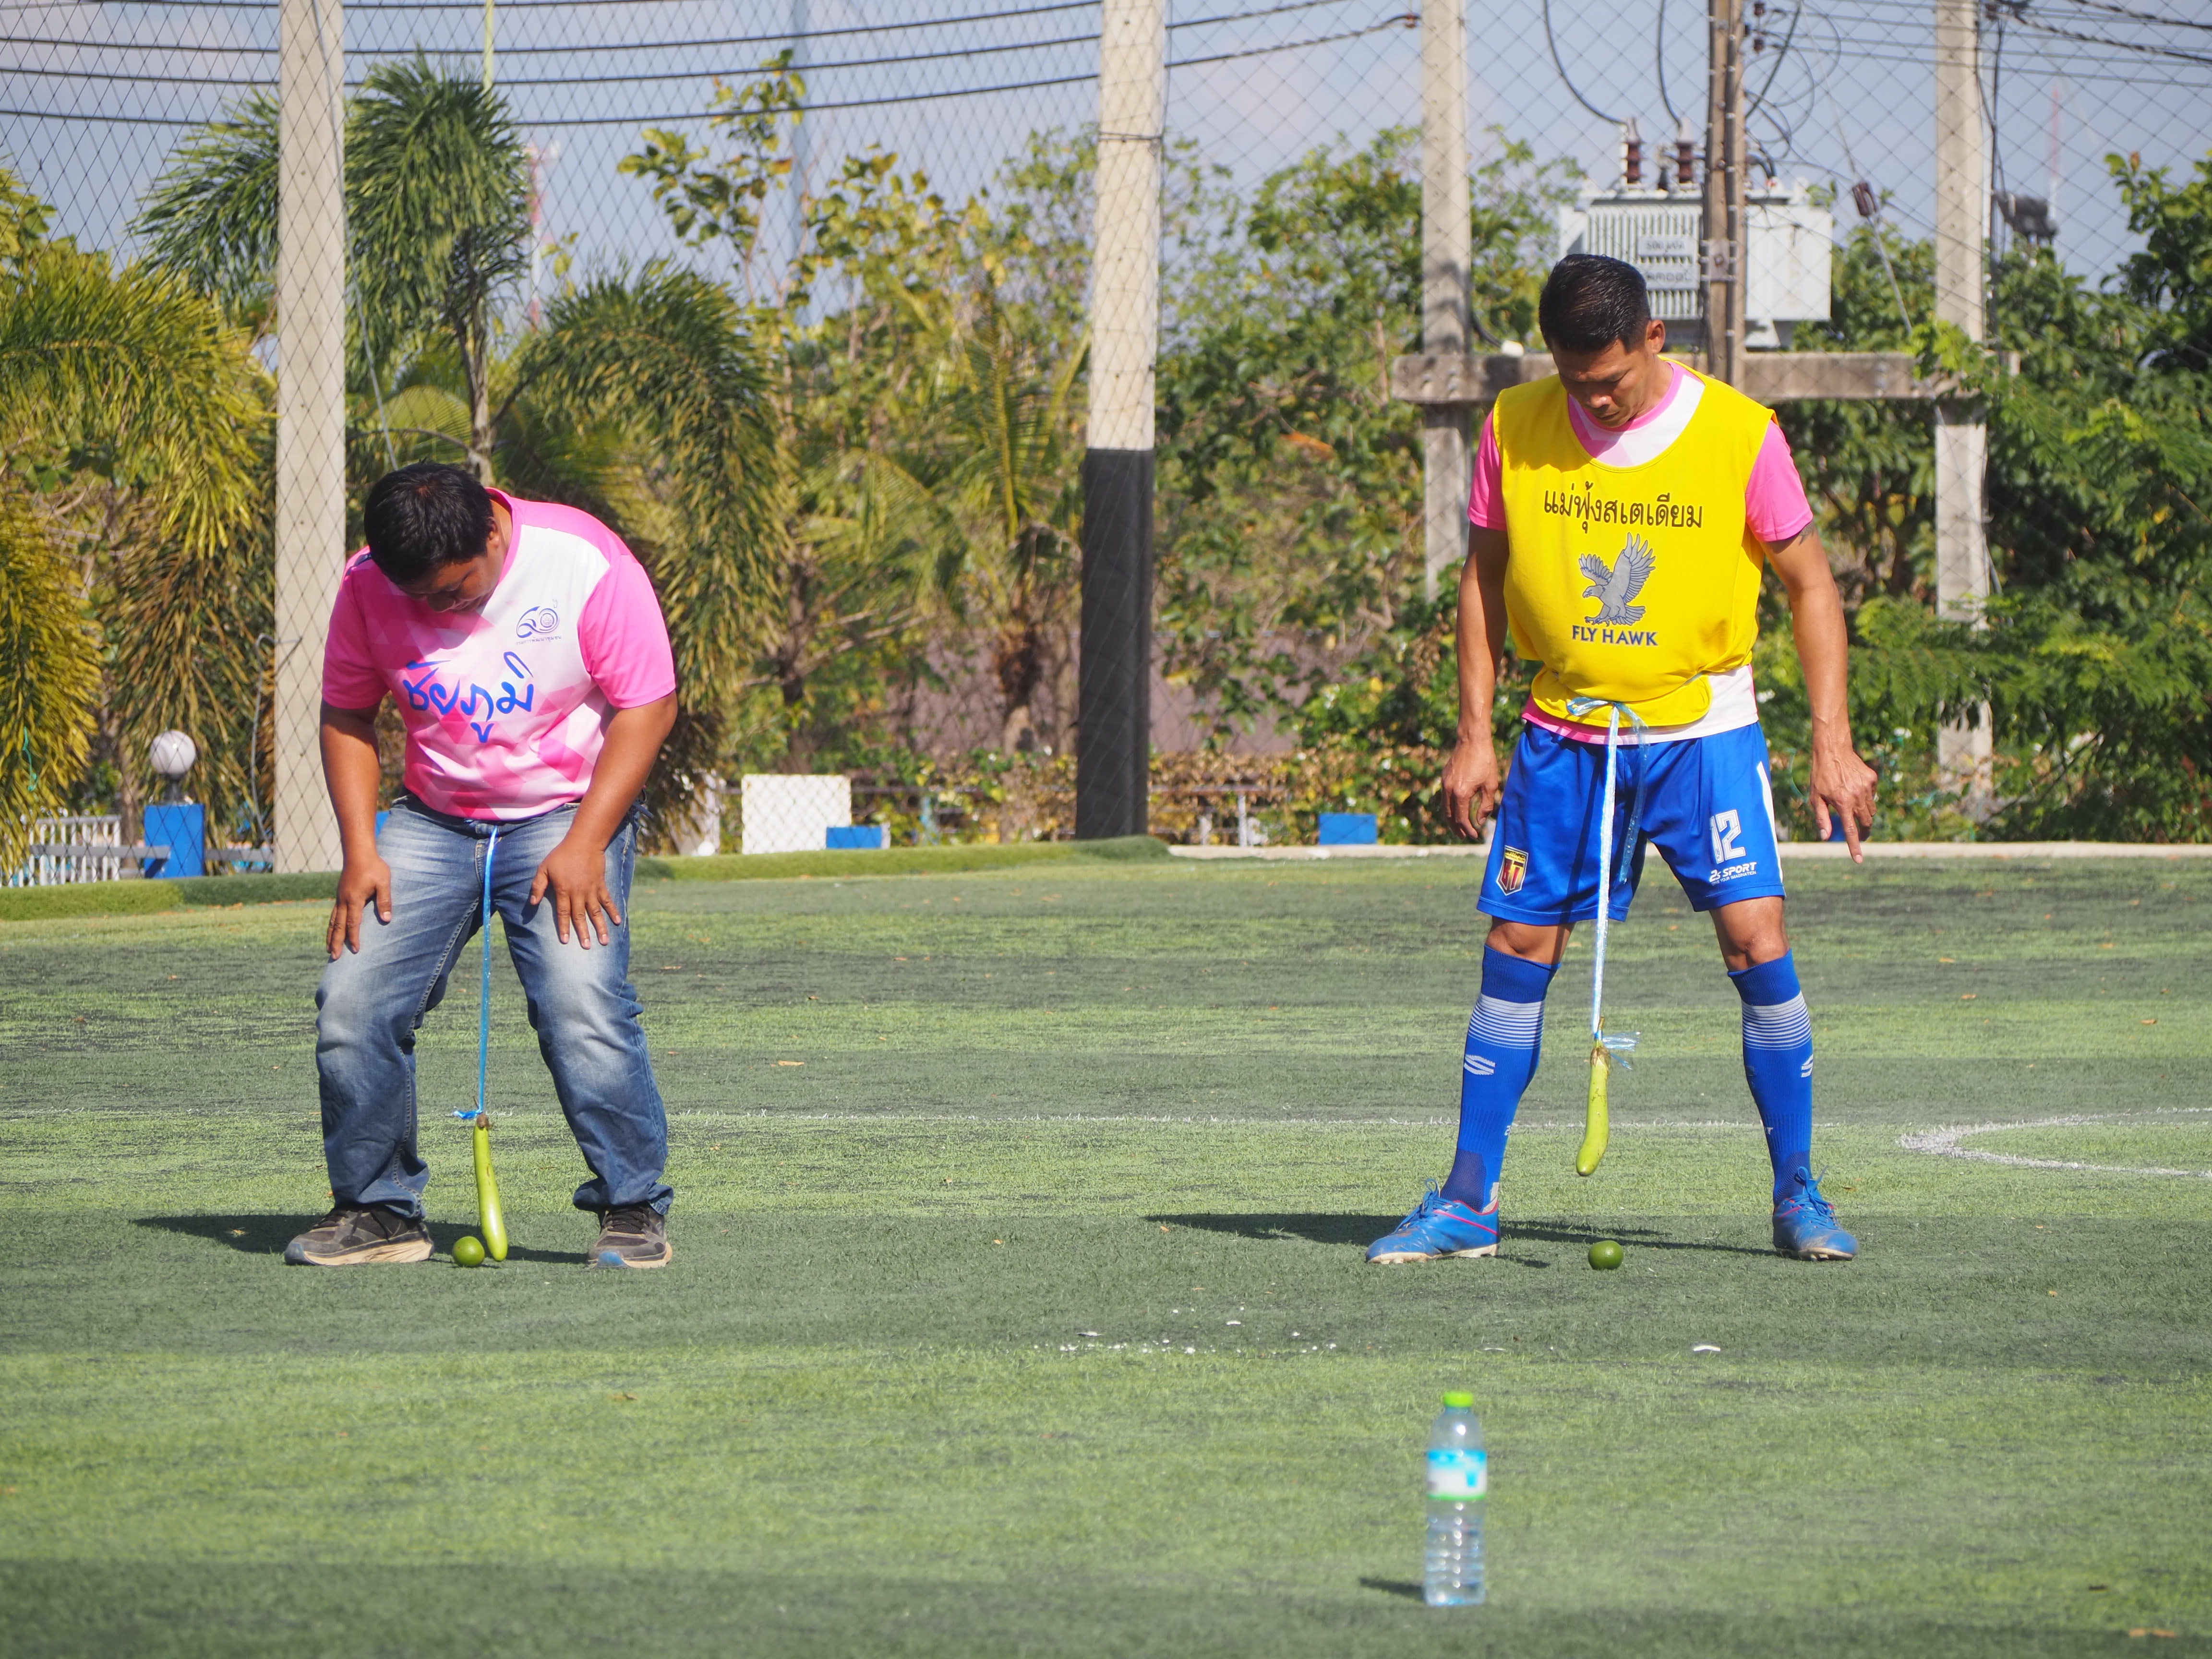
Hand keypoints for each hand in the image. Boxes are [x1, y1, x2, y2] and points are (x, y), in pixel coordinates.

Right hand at [328, 854, 391, 958]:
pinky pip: (334, 914)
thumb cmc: (373, 867)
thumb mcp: (383, 882)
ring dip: (331, 936)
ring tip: (329, 949)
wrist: (358, 853)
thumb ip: (385, 900)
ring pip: (333, 921)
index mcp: (354, 899)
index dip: (354, 937)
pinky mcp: (340, 895)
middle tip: (334, 957)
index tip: (356, 950)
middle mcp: (343, 900)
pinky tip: (332, 931)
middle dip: (336, 942)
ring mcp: (339, 898)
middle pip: (338, 926)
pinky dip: (331, 926)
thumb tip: (386, 919)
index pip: (353, 923)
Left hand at [530, 832, 621, 947]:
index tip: (566, 941)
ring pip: (596, 912)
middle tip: (587, 946)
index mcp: (564, 891)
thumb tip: (532, 903)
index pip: (563, 913)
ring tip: (604, 941)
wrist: (583, 843)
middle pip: (581, 916)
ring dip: (600, 927)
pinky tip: (618, 921)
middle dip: (583, 932)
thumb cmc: (561, 855)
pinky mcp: (601, 885)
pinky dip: (613, 911)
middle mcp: (579, 893)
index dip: (564, 927)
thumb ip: (538, 886)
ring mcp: (591, 890)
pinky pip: (608, 901)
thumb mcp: (544, 868)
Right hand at [1441, 734, 1502, 841]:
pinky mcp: (1444, 777)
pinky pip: (1445, 797)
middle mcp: (1449, 790)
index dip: (1468, 829)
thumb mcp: (1491, 785)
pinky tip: (1457, 809)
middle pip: (1449, 816)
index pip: (1461, 818)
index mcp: (1461, 793)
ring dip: (1451, 819)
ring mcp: (1444, 783)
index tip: (1475, 835)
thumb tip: (1480, 822)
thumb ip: (1486, 805)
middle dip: (1456, 828)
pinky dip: (1450, 807)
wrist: (1472, 740)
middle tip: (1463, 836)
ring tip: (1458, 827)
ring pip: (1445, 807)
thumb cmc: (1485, 761)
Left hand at [1808, 738, 1878, 862]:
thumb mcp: (1815, 797)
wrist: (1833, 750)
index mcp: (1842, 803)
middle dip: (1864, 831)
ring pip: (1871, 810)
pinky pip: (1872, 795)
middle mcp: (1857, 796)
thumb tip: (1826, 837)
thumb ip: (1821, 818)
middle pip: (1866, 822)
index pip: (1851, 831)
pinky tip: (1854, 789)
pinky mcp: (1872, 779)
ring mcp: (1867, 787)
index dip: (1855, 847)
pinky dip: (1865, 798)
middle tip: (1859, 835)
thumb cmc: (1820, 775)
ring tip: (1851, 806)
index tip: (1859, 860)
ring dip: (1864, 814)